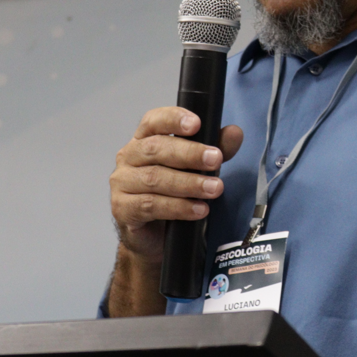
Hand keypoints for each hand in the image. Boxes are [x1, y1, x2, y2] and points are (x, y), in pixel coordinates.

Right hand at [107, 108, 242, 315]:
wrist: (153, 236)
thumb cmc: (173, 194)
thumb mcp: (197, 168)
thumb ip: (215, 149)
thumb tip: (234, 133)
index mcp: (144, 139)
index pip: (154, 121)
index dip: (173, 119)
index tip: (196, 124)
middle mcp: (128, 156)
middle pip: (156, 149)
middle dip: (189, 154)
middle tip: (215, 160)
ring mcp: (122, 183)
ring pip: (155, 179)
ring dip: (188, 184)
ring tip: (214, 189)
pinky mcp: (122, 208)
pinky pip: (150, 205)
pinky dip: (178, 208)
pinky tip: (198, 210)